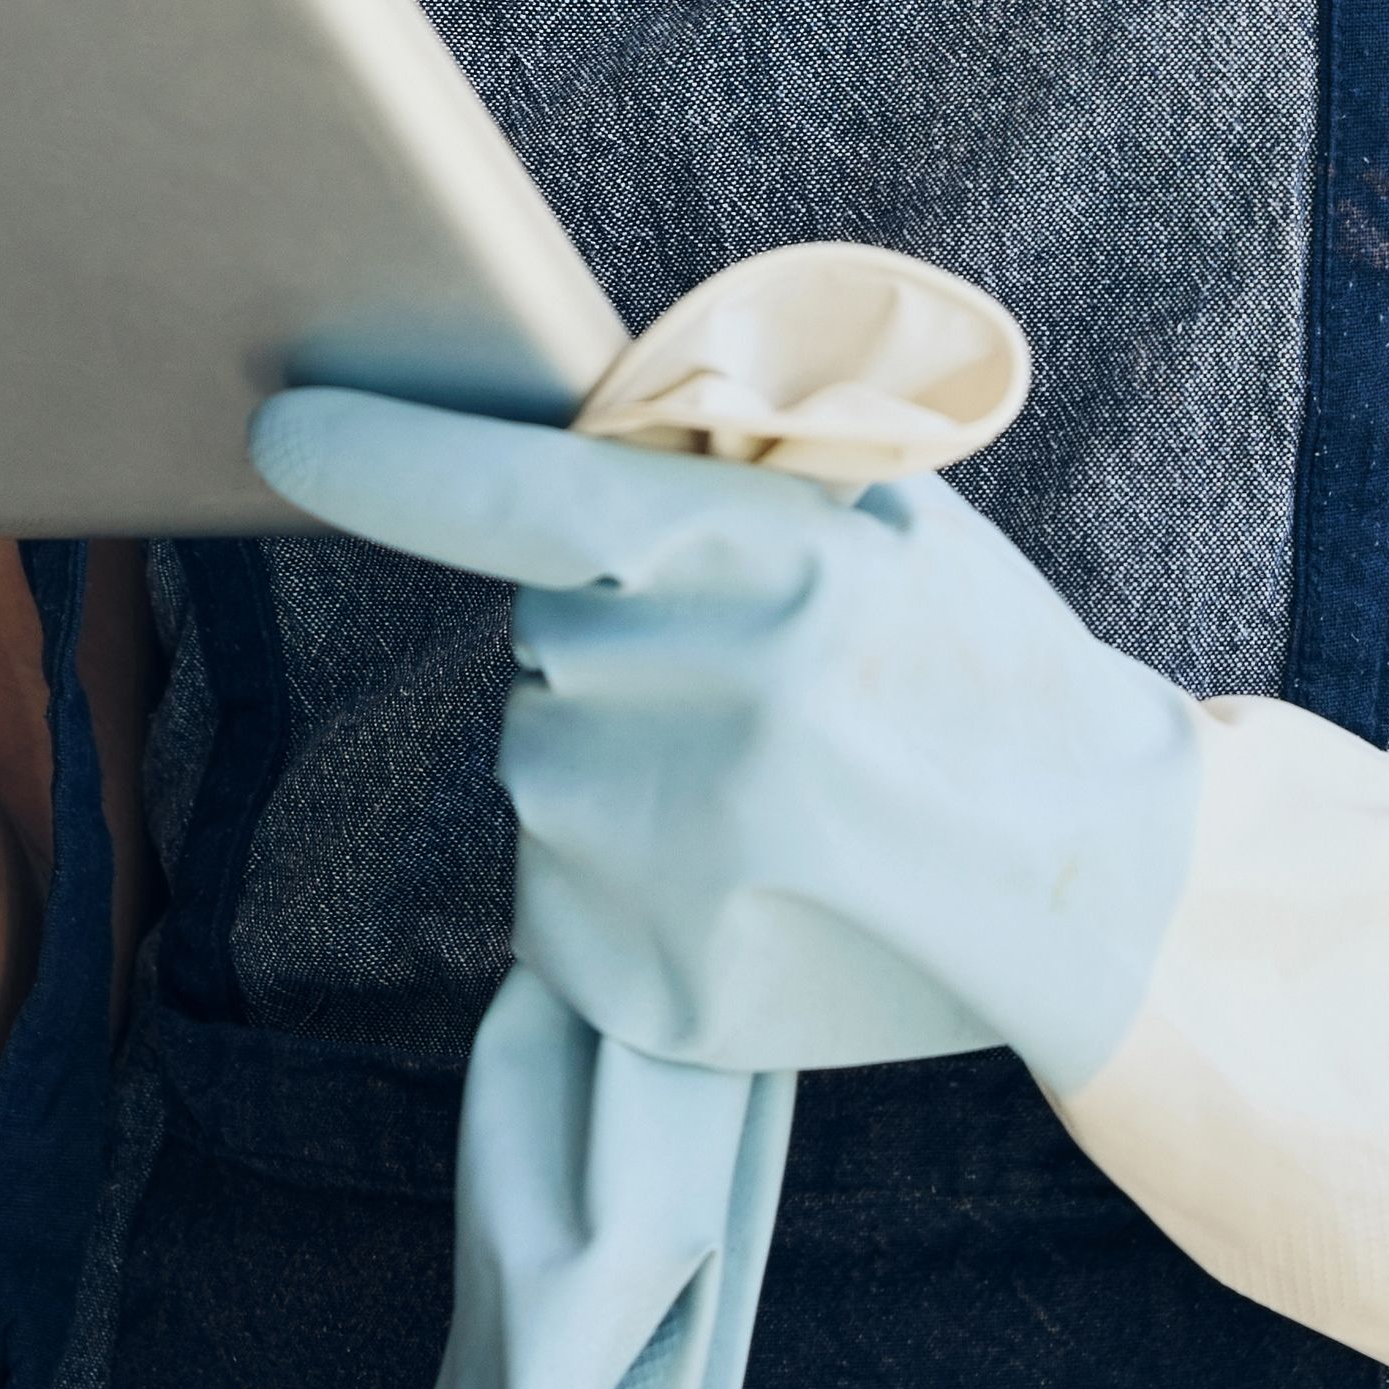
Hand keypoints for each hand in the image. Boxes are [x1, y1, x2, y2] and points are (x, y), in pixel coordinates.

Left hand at [249, 391, 1200, 1087]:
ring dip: (626, 768)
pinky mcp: (652, 974)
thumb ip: (733, 469)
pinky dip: (627, 887)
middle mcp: (715, 696)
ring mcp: (677, 849)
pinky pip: (560, 898)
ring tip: (785, 794)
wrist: (1109, 880)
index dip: (392, 458)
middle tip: (781, 686)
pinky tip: (757, 886)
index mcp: (773, 559)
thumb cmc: (981, 670)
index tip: (279, 421)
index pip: (528, 491)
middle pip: (546, 640)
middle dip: (625, 645)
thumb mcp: (888, 522)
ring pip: (548, 766)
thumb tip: (573, 414)